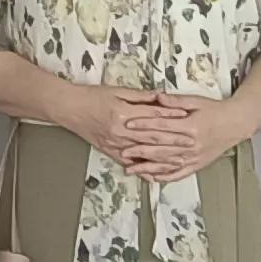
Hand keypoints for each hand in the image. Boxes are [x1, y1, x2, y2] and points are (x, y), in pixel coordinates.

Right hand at [62, 82, 180, 173]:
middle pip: (153, 137)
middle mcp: (120, 131)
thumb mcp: (117, 91)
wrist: (69, 108)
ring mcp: (115, 143)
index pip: (153, 116)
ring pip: (144, 153)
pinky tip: (155, 171)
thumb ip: (140, 96)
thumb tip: (160, 97)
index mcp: (124, 114)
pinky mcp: (110, 151)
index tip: (187, 118)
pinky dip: (143, 167)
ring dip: (163, 157)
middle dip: (174, 140)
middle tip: (191, 142)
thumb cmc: (91, 97)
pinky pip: (130, 162)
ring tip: (180, 159)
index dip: (172, 117)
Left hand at [118, 94, 223, 180]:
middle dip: (139, 150)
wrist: (236, 123)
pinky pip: (179, 174)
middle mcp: (191, 144)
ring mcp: (194, 156)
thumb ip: (175, 102)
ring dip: (147, 167)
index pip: (161, 126)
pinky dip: (165, 177)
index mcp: (190, 126)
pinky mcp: (197, 164)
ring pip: (167, 164)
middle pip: (161, 147)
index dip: (143, 125)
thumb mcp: (196, 101)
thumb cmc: (216, 110)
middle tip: (122, 151)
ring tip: (131, 169)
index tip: (127, 125)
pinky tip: (151, 178)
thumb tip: (156, 98)